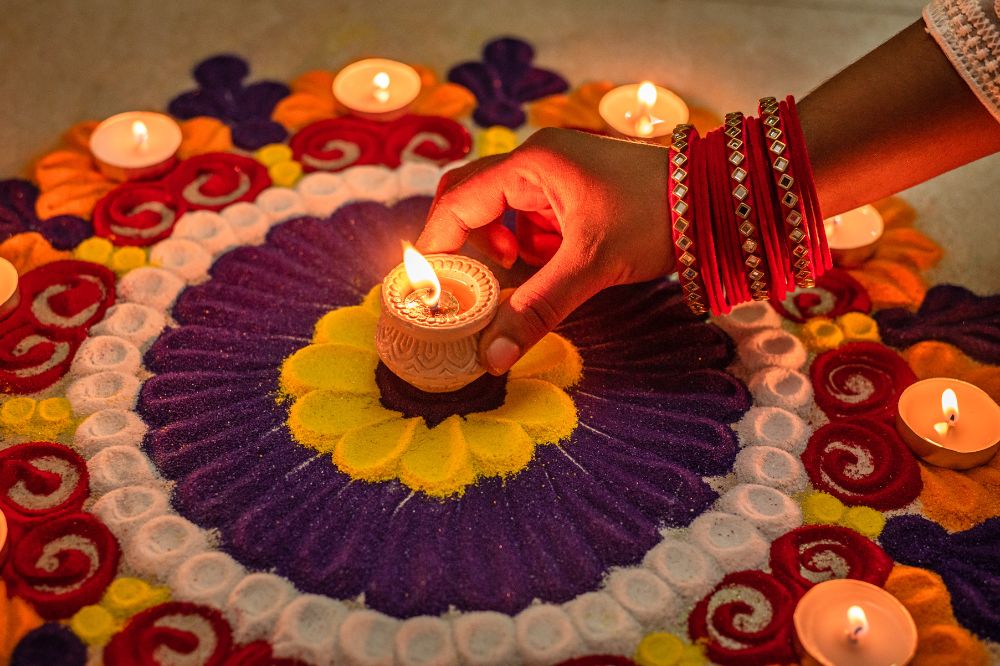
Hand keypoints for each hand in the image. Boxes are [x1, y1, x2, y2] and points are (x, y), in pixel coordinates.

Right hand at [416, 127, 674, 374]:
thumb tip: (490, 357)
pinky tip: (557, 263)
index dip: (438, 244)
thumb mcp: (591, 265)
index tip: (430, 287)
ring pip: (504, 212)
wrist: (720, 200)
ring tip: (525, 271)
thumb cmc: (656, 216)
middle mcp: (538, 161)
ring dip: (506, 246)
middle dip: (470, 244)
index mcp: (532, 164)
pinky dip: (534, 245)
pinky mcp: (576, 191)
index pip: (458, 201)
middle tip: (475, 282)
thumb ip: (536, 309)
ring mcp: (558, 174)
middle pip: (473, 200)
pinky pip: (534, 218)